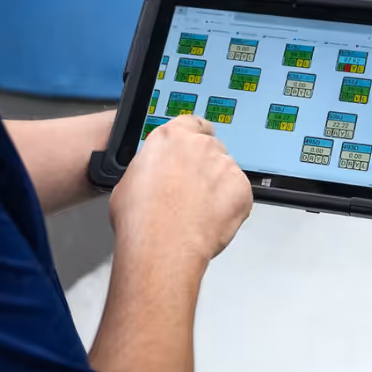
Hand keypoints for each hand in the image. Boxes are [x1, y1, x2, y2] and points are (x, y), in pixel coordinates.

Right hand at [110, 115, 252, 269]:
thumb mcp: (130, 180)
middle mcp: (200, 145)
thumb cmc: (141, 220)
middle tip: (191, 191)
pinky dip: (230, 204)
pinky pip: (239, 192)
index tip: (192, 149)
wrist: (162, 247)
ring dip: (217, 185)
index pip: (192, 123)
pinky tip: (211, 219)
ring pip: (225, 170)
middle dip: (204, 166)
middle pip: (210, 147)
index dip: (193, 137)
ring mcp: (224, 165)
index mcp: (171, 137)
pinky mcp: (241, 188)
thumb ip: (151, 166)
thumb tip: (155, 174)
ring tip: (199, 212)